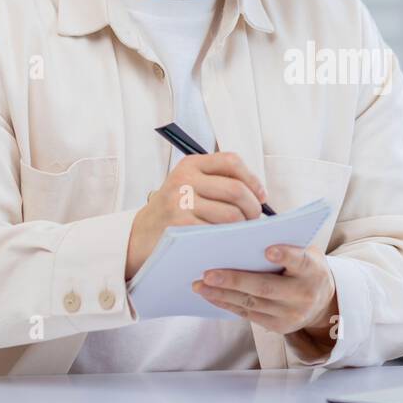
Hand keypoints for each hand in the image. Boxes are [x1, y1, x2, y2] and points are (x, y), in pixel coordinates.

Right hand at [125, 152, 267, 279]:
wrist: (141, 235)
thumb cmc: (175, 211)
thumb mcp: (190, 185)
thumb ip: (218, 181)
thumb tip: (259, 194)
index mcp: (191, 165)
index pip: (231, 161)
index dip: (253, 179)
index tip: (261, 195)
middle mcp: (184, 180)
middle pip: (235, 189)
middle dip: (253, 207)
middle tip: (255, 218)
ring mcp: (180, 202)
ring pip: (230, 213)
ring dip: (244, 226)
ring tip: (244, 231)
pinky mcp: (180, 226)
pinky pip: (218, 232)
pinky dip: (230, 238)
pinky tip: (231, 241)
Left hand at [192, 244, 339, 353]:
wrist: (321, 302)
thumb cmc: (305, 268)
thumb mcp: (306, 252)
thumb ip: (286, 245)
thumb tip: (246, 237)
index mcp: (313, 270)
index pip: (300, 261)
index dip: (285, 256)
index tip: (268, 250)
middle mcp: (303, 295)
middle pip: (266, 287)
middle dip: (235, 280)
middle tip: (208, 274)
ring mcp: (291, 315)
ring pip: (251, 303)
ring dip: (222, 294)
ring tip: (200, 285)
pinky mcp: (278, 327)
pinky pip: (248, 314)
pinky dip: (227, 304)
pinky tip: (210, 295)